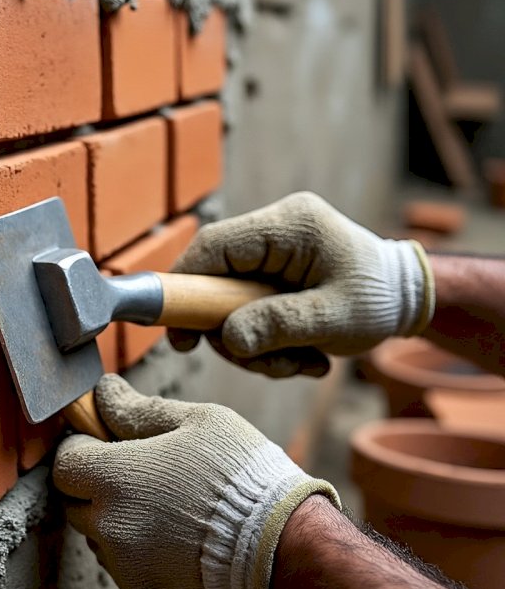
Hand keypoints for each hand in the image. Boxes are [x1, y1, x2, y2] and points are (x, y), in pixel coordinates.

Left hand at [52, 374, 339, 588]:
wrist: (279, 542)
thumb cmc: (239, 471)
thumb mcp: (194, 421)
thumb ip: (138, 409)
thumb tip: (103, 392)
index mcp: (117, 477)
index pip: (65, 463)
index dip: (83, 448)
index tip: (106, 443)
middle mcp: (110, 524)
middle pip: (75, 499)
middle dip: (96, 482)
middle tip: (139, 472)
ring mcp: (124, 562)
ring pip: (97, 532)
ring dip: (115, 516)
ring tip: (163, 504)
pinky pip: (120, 562)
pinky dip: (134, 547)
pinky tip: (173, 533)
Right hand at [168, 192, 434, 376]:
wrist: (408, 298)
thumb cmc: (380, 300)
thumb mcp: (334, 318)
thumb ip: (279, 325)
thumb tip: (227, 340)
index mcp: (289, 225)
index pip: (214, 245)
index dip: (185, 286)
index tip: (178, 333)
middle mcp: (275, 230)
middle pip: (217, 279)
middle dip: (232, 331)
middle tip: (261, 363)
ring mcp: (272, 251)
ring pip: (230, 302)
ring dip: (255, 344)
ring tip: (300, 363)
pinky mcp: (273, 272)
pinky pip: (248, 308)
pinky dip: (267, 341)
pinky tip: (304, 355)